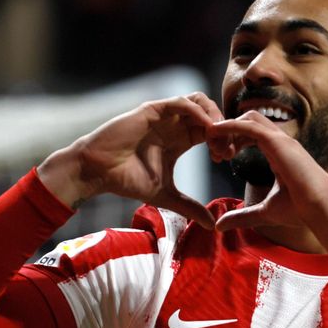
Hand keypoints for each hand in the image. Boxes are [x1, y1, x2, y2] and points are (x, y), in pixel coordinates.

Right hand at [38, 93, 223, 227]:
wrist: (99, 172)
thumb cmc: (127, 181)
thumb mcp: (166, 196)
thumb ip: (190, 207)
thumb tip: (212, 224)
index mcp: (180, 139)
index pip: (211, 131)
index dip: (224, 141)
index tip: (228, 159)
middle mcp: (174, 124)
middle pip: (210, 114)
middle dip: (224, 129)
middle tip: (226, 151)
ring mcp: (164, 115)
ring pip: (199, 102)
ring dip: (214, 117)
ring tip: (218, 139)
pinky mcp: (153, 110)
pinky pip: (182, 103)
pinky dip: (199, 113)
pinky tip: (206, 131)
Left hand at [206, 112, 327, 231]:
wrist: (321, 209)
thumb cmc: (300, 210)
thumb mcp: (263, 212)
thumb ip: (241, 216)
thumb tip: (219, 226)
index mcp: (279, 152)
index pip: (252, 134)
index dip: (233, 140)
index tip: (220, 157)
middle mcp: (280, 141)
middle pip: (248, 121)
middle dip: (228, 131)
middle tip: (214, 152)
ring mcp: (281, 139)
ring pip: (248, 118)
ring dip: (227, 128)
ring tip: (213, 144)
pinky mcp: (278, 142)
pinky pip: (250, 126)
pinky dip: (230, 126)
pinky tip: (216, 133)